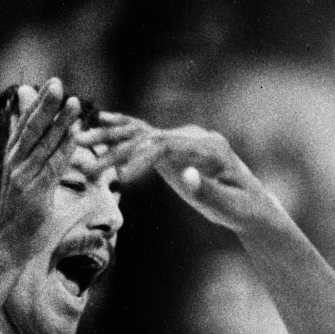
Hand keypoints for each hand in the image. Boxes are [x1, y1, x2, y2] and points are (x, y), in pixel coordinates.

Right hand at [0, 79, 82, 262]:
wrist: (6, 248)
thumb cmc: (21, 221)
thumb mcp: (30, 188)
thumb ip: (40, 167)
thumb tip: (49, 153)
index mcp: (13, 161)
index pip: (25, 127)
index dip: (37, 105)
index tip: (49, 86)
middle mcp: (15, 166)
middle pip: (31, 128)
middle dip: (45, 104)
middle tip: (57, 82)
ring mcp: (23, 178)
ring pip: (44, 144)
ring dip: (60, 122)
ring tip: (74, 102)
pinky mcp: (33, 193)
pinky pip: (53, 166)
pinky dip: (64, 149)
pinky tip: (75, 134)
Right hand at [76, 112, 280, 233]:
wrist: (254, 205)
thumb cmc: (245, 209)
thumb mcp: (229, 207)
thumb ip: (206, 191)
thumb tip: (184, 174)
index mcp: (209, 147)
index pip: (168, 146)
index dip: (141, 160)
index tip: (121, 179)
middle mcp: (194, 136)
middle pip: (149, 137)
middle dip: (117, 150)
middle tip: (88, 166)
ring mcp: (183, 138)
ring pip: (143, 133)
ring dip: (111, 138)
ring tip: (80, 142)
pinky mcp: (175, 147)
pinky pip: (146, 136)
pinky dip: (122, 131)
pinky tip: (98, 124)